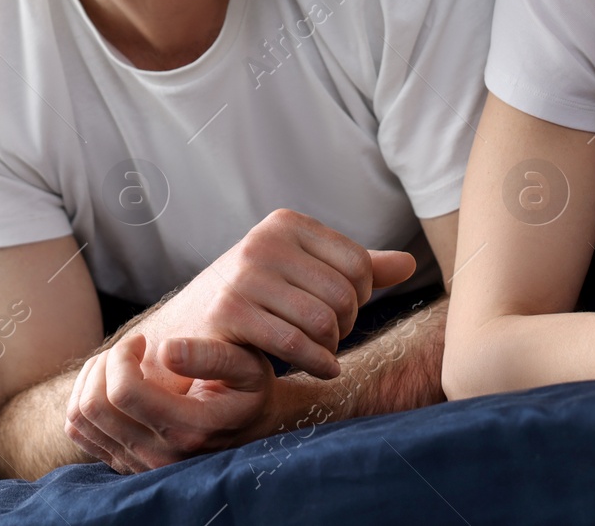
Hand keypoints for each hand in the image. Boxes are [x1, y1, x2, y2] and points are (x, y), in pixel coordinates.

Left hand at [65, 332, 281, 473]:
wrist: (253, 427)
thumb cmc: (249, 389)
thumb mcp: (247, 365)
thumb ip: (210, 356)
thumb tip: (165, 350)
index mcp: (190, 429)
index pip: (124, 392)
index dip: (123, 355)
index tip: (143, 340)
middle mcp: (160, 454)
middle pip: (95, 405)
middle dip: (105, 363)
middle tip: (131, 348)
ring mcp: (139, 464)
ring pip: (80, 419)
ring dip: (91, 379)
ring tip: (121, 363)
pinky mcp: (124, 463)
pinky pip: (79, 432)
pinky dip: (83, 399)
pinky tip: (111, 383)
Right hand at [141, 208, 414, 383]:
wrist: (185, 332)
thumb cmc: (253, 302)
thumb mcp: (301, 276)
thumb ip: (354, 268)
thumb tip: (409, 264)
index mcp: (285, 224)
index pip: (359, 263)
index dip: (361, 297)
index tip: (343, 313)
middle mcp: (263, 242)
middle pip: (345, 294)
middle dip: (346, 326)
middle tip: (330, 338)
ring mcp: (244, 276)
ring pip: (324, 321)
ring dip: (330, 348)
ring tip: (321, 353)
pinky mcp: (229, 313)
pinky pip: (295, 345)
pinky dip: (317, 364)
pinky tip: (321, 370)